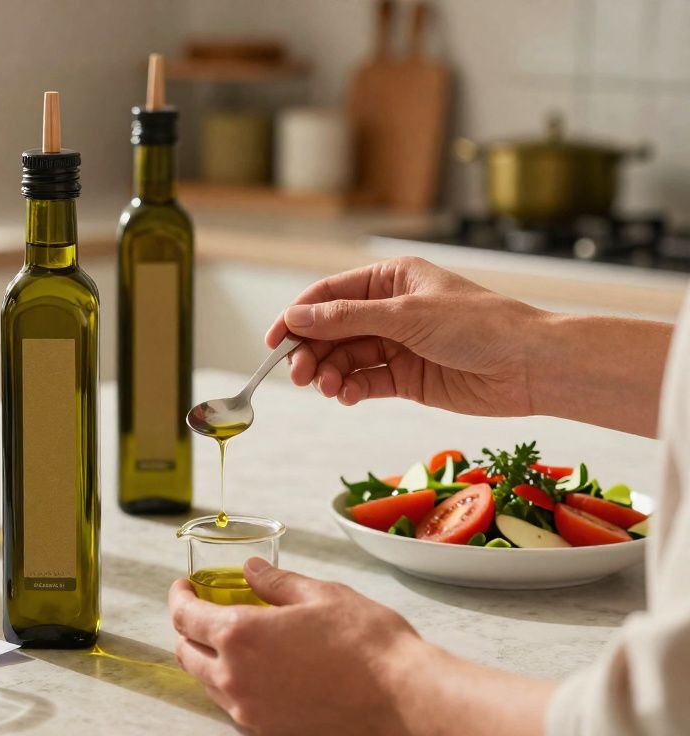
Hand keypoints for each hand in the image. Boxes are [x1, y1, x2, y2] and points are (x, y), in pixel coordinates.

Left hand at [169, 559, 418, 733]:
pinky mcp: (269, 731)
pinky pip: (234, 705)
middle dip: (187, 629)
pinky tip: (261, 668)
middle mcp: (235, 678)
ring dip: (209, 659)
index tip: (185, 586)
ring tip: (236, 639)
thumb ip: (275, 582)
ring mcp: (250, 710)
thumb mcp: (319, 594)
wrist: (401, 697)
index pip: (184, 616)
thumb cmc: (366, 642)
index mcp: (239, 635)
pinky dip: (234, 684)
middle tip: (205, 610)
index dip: (179, 596)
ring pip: (207, 682)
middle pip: (185, 654)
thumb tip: (251, 569)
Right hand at [264, 257, 672, 435]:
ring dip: (328, 373)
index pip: (329, 295)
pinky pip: (365, 382)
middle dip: (312, 351)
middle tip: (298, 374)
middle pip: (332, 330)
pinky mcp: (407, 378)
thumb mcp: (405, 315)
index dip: (298, 316)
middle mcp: (390, 310)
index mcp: (391, 279)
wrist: (529, 366)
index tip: (275, 341)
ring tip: (326, 388)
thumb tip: (296, 318)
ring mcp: (398, 345)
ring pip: (345, 358)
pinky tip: (345, 396)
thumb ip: (346, 319)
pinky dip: (350, 389)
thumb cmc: (478, 325)